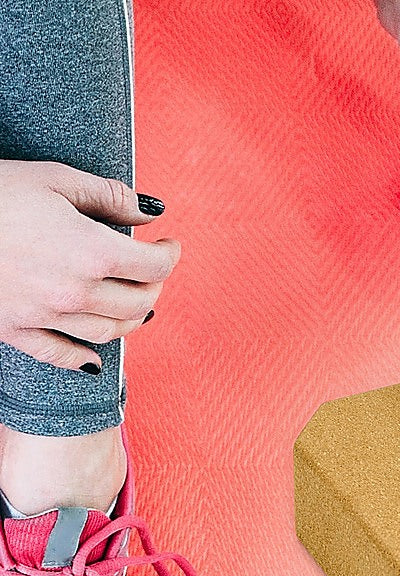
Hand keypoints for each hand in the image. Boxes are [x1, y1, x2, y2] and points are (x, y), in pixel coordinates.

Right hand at [0, 159, 180, 371]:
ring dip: (130, 321)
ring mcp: (47, 315)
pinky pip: (60, 354)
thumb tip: (148, 212)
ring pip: (109, 332)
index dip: (170, 255)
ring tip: (134, 305)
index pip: (154, 266)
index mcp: (92, 252)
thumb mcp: (54, 179)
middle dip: (153, 286)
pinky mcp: (16, 330)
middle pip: (139, 303)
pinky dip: (83, 359)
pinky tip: (94, 359)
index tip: (169, 246)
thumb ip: (108, 196)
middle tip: (152, 272)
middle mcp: (76, 291)